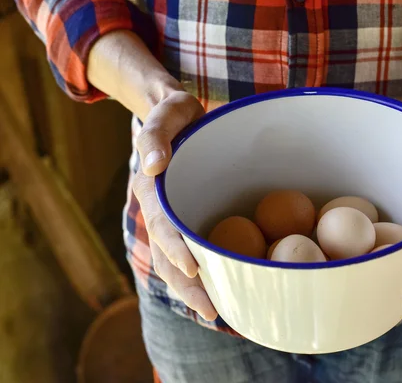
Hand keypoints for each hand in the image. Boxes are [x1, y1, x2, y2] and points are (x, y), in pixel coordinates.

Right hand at [132, 91, 217, 319]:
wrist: (178, 119)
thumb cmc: (176, 114)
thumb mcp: (168, 112)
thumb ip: (156, 133)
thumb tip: (154, 167)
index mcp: (152, 189)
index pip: (163, 224)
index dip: (176, 248)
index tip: (194, 268)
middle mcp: (160, 211)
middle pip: (169, 255)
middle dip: (187, 286)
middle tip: (211, 311)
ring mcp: (174, 219)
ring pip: (178, 262)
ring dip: (194, 289)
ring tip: (217, 314)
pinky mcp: (188, 221)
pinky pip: (193, 252)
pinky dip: (203, 275)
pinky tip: (223, 291)